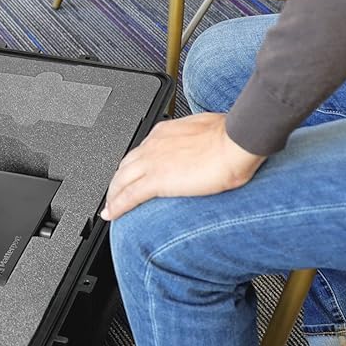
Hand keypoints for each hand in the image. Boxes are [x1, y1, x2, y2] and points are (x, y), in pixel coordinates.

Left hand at [101, 114, 265, 220]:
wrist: (236, 142)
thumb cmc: (231, 136)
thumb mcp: (207, 131)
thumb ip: (196, 140)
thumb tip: (202, 147)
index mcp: (164, 133)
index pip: (140, 151)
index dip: (132, 166)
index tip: (131, 174)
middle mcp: (153, 146)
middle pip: (124, 166)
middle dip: (117, 181)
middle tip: (113, 194)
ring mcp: (152, 163)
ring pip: (121, 181)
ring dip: (113, 195)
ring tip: (110, 207)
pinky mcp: (156, 180)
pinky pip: (128, 196)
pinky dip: (116, 206)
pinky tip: (110, 214)